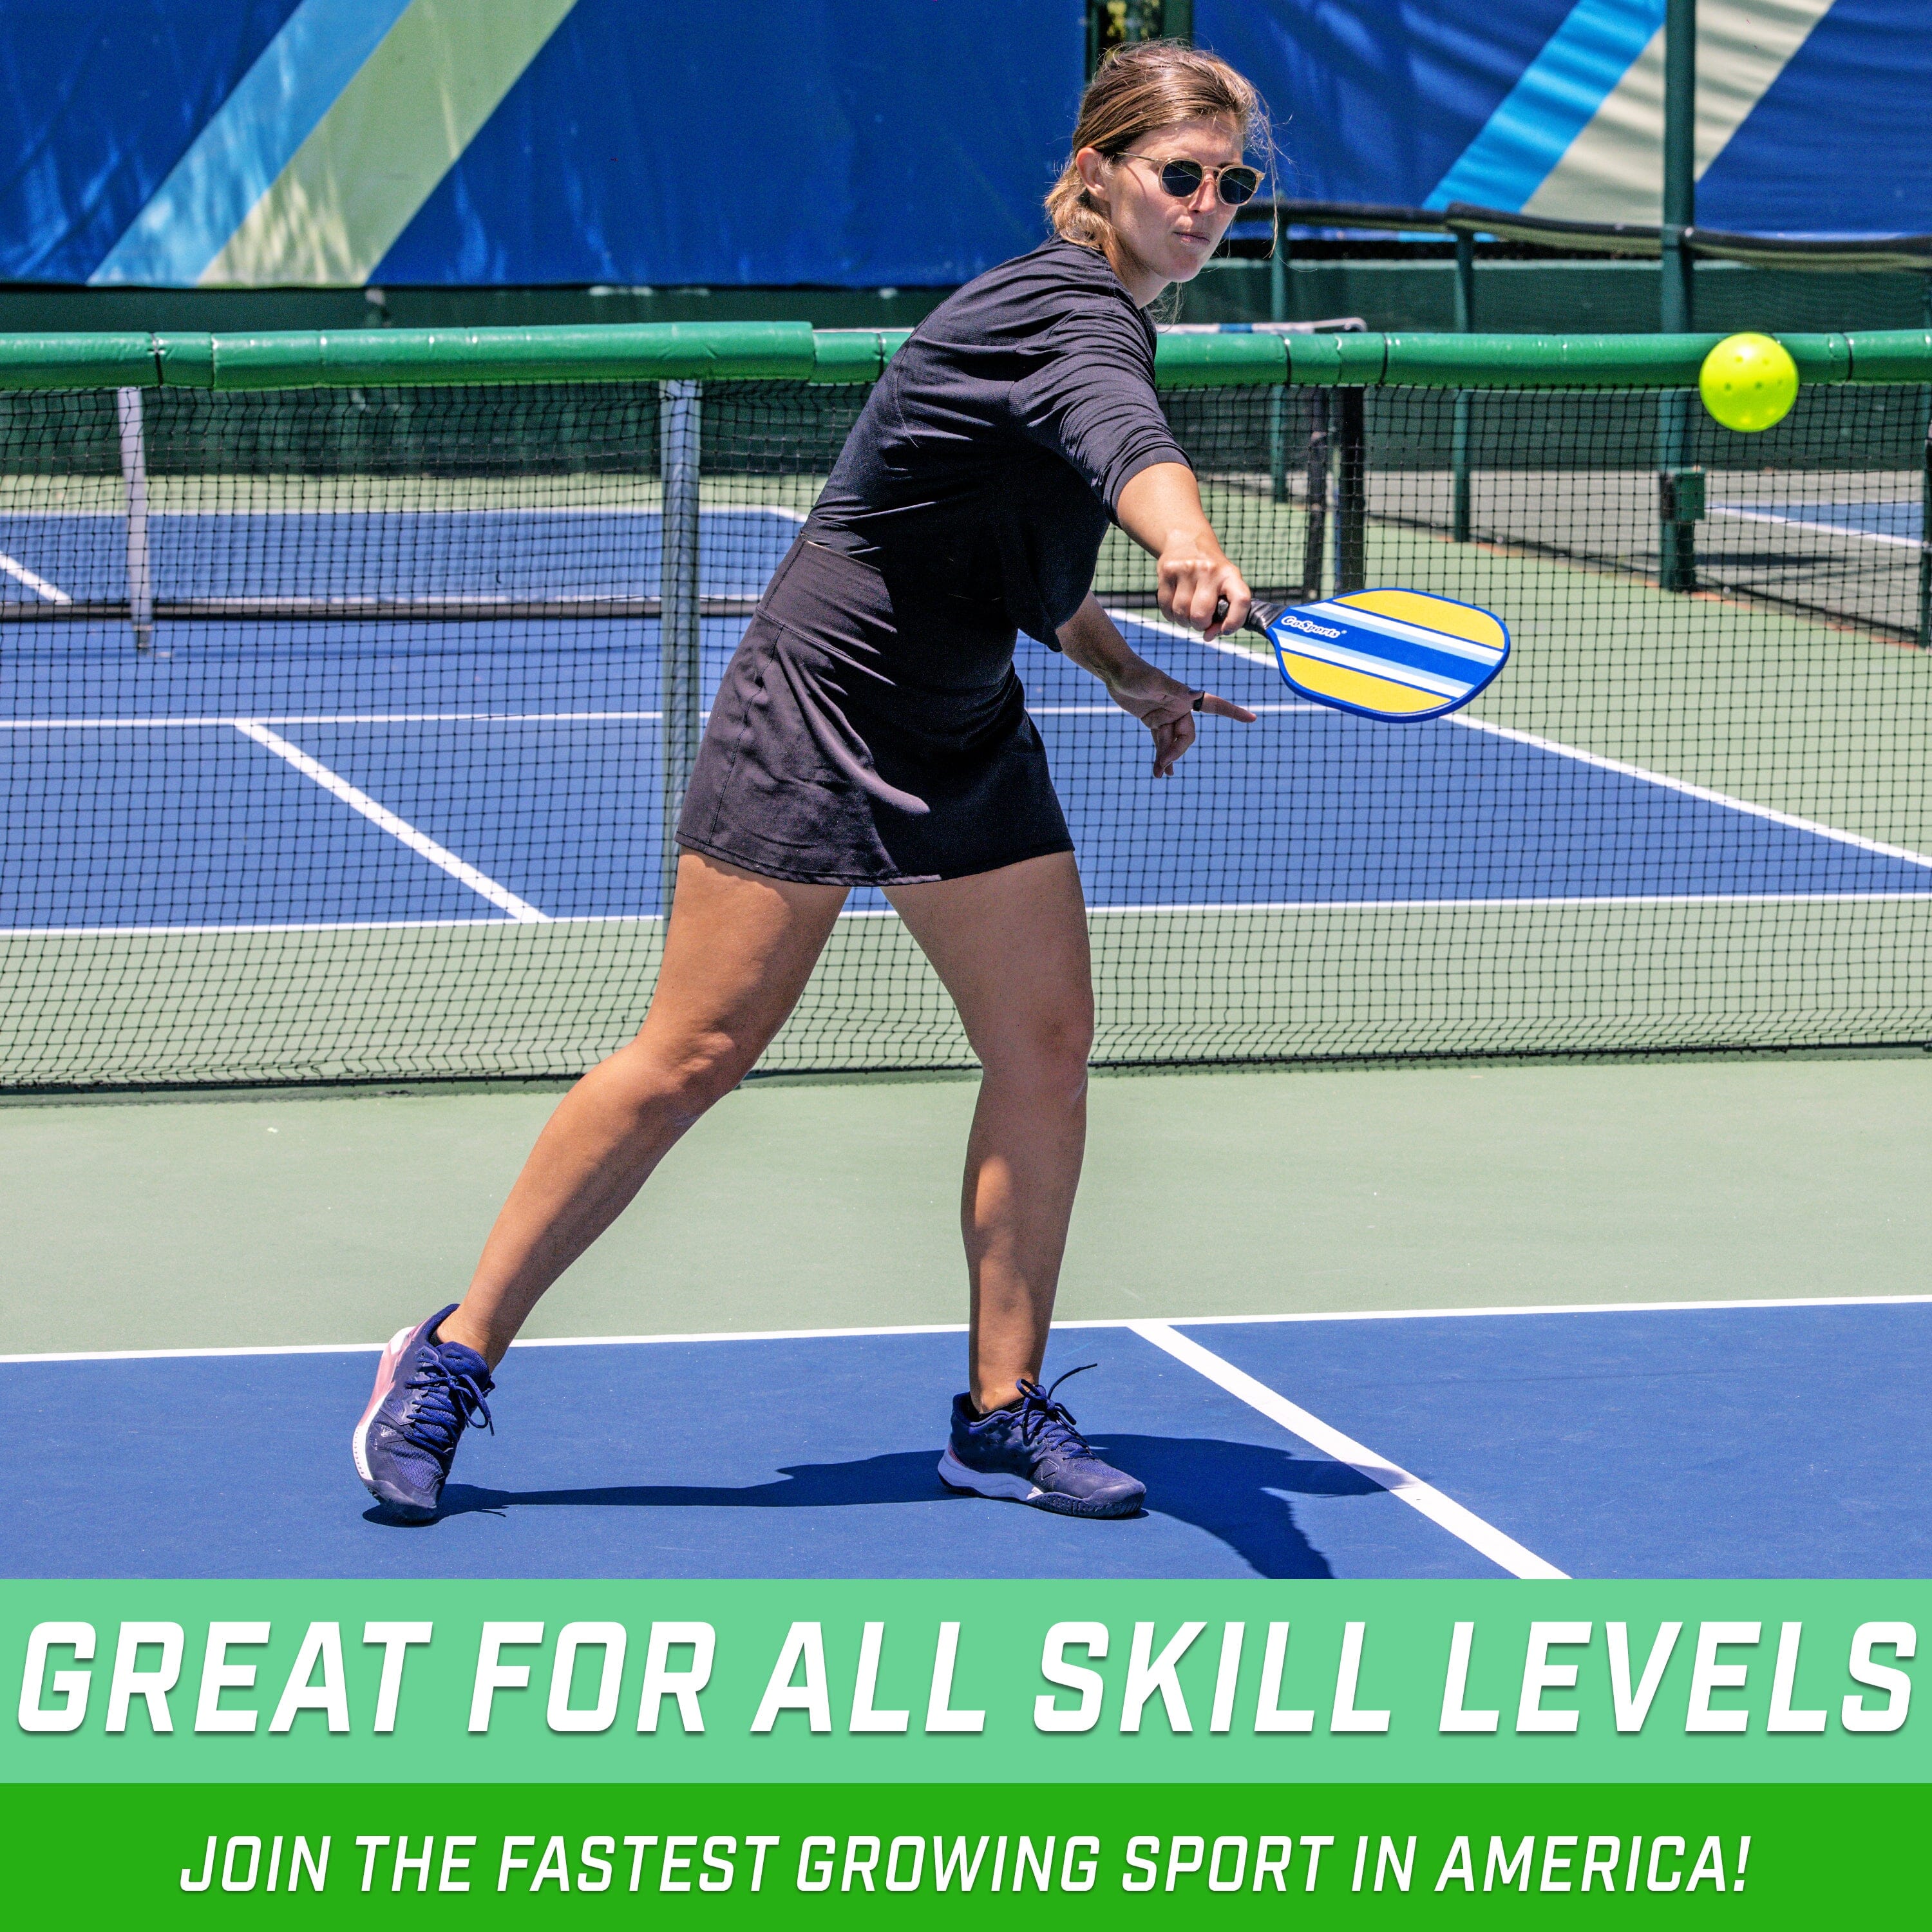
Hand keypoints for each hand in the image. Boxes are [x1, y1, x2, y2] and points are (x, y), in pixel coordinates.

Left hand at [1105, 659, 1257, 777]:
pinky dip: (1161, 755)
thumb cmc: (1136, 674)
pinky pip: (1161, 742)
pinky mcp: (1154, 722)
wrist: (1115, 673)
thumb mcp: (1155, 682)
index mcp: (1186, 697)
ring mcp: (1167, 716)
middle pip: (1187, 737)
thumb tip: (1196, 694)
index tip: (1252, 719)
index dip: (1233, 713)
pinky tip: (1162, 772)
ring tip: (1158, 774)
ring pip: (1172, 743)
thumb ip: (1175, 690)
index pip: (1215, 706)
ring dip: (1166, 759)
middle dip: (1176, 752)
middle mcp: (1180, 707)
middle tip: (1162, 764)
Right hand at [1156, 542, 1250, 639]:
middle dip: (1200, 625)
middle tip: (1200, 620)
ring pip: (1181, 613)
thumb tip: (1209, 637)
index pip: (1241, 600)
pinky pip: (1166, 607)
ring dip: (1184, 621)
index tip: (1225, 630)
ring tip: (1188, 612)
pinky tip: (1176, 607)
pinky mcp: (1167, 570)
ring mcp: (1187, 568)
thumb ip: (1223, 614)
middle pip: (1200, 615)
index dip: (1234, 621)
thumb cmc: (1211, 574)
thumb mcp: (1224, 586)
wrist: (1187, 540)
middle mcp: (1210, 569)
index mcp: (1231, 575)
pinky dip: (1171, 615)